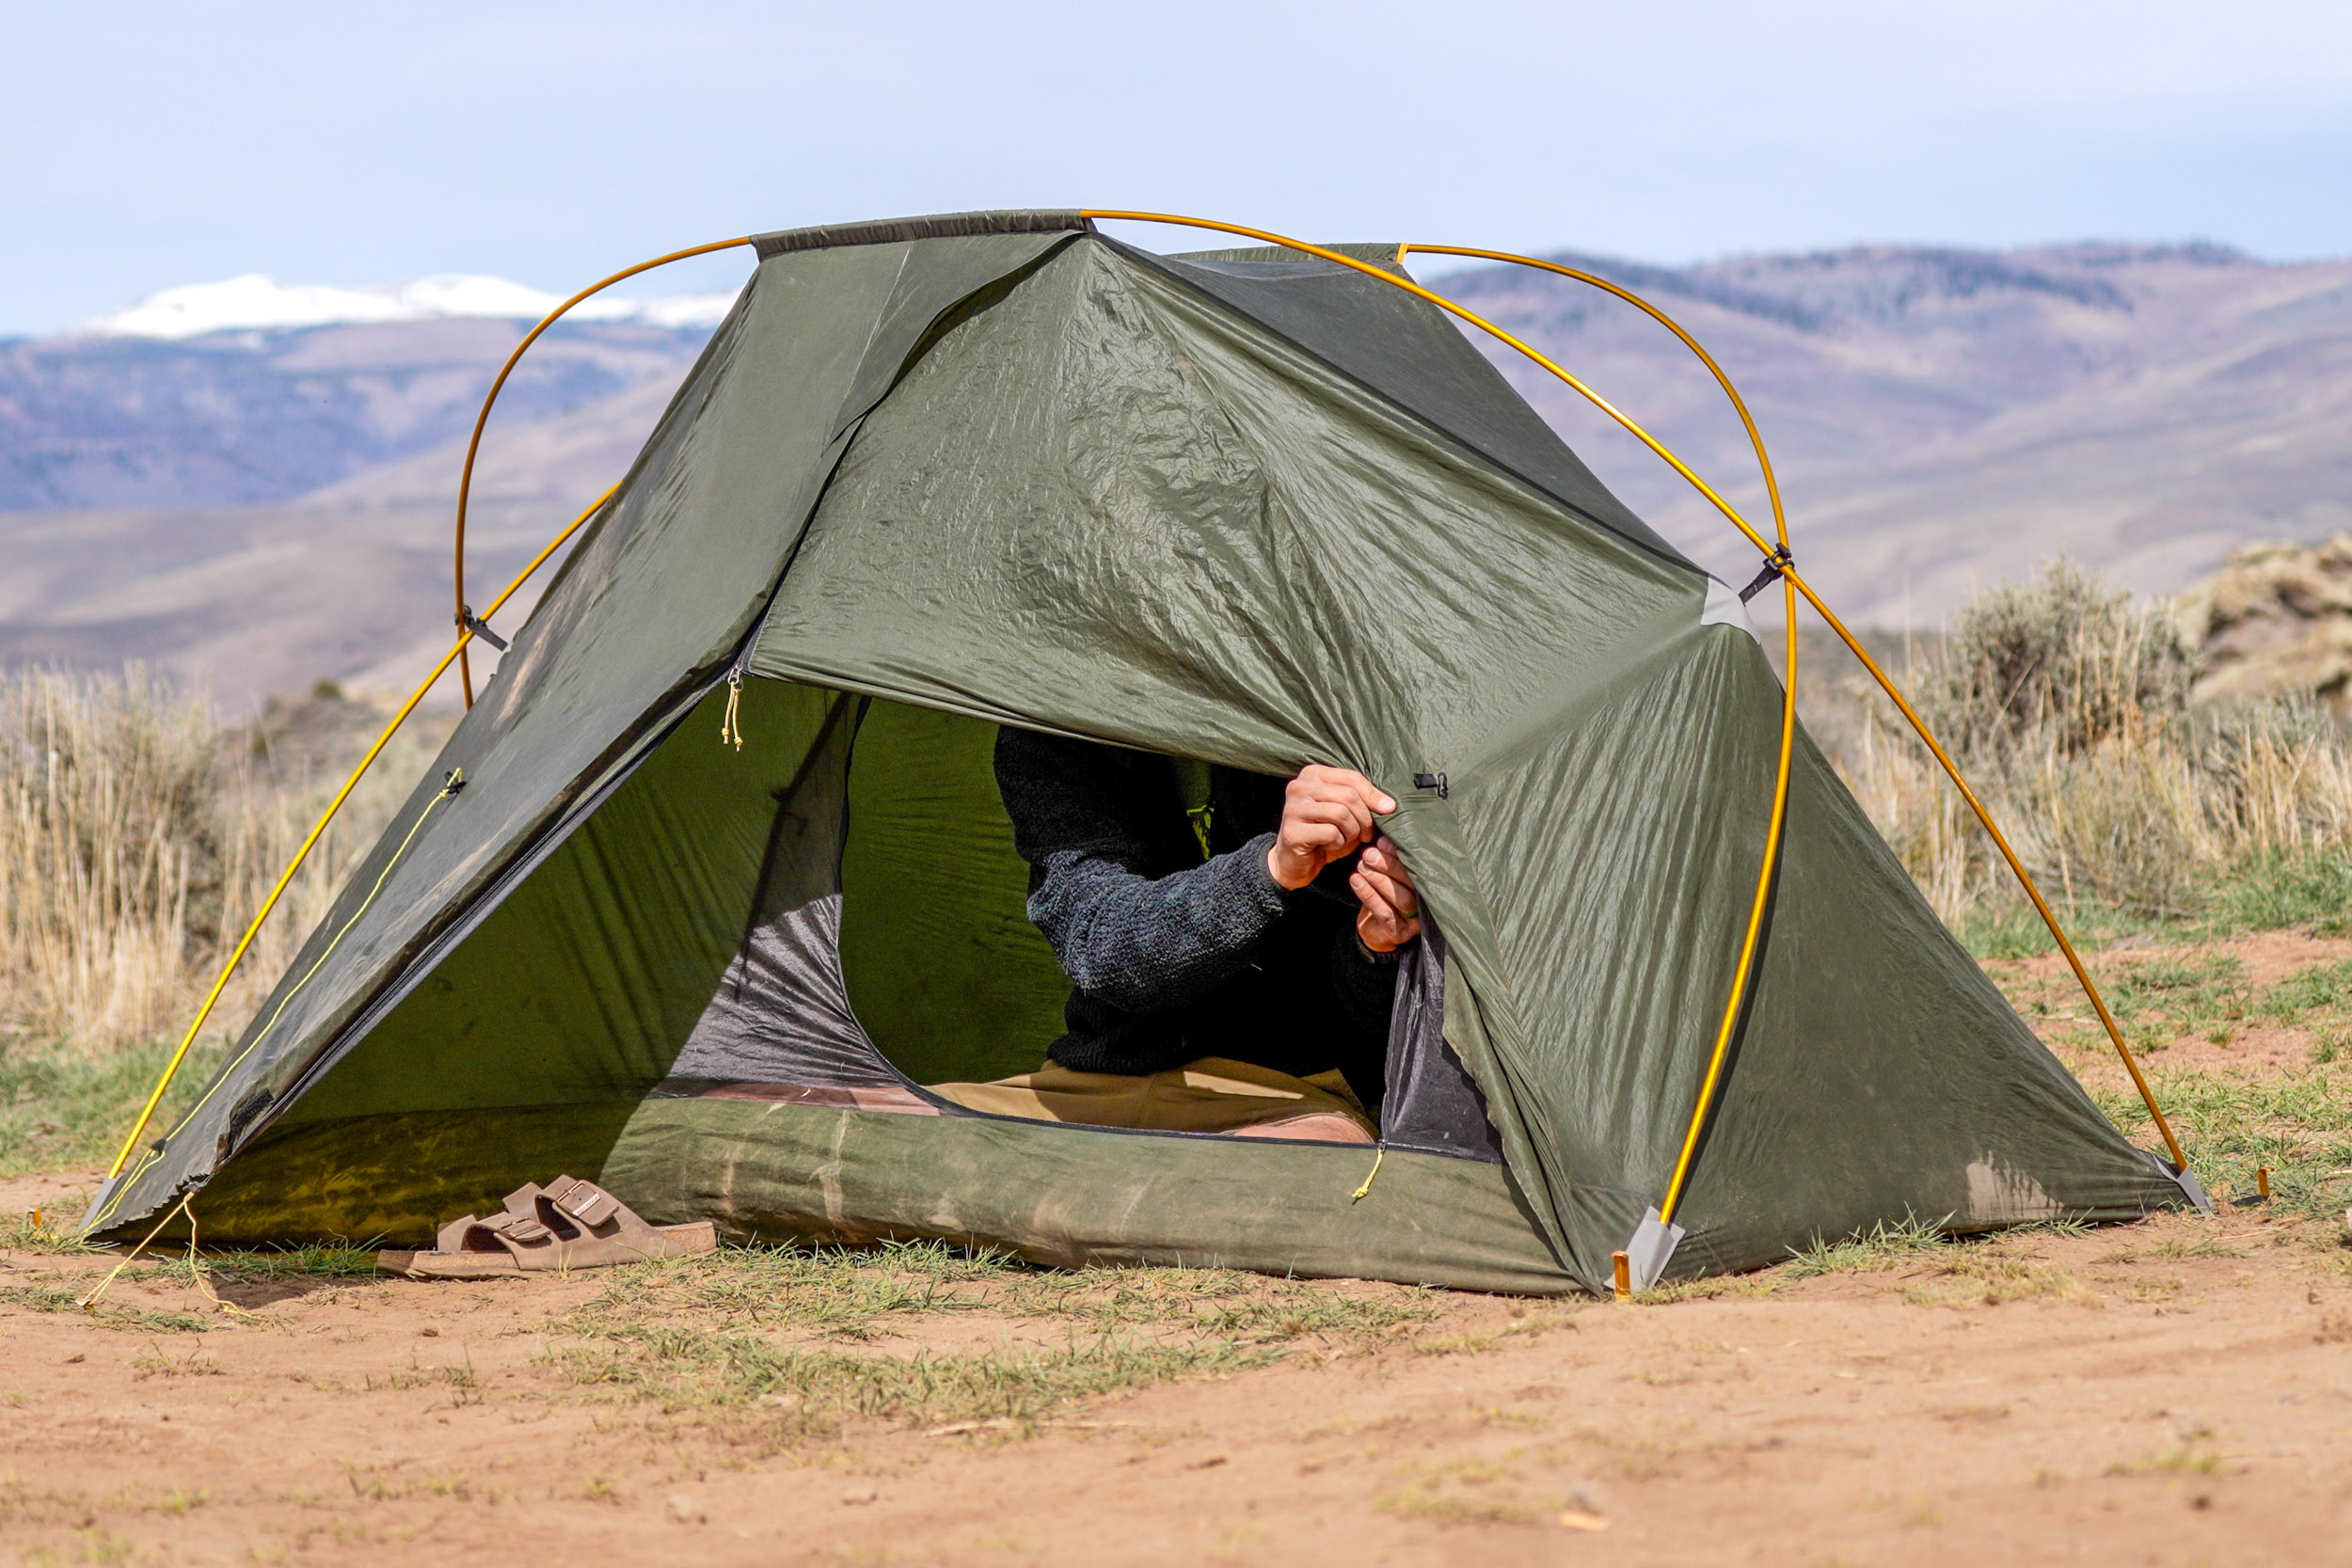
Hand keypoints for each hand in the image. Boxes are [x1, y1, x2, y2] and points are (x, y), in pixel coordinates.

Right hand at [1264, 764, 1393, 890]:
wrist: (1295, 862)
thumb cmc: (1324, 834)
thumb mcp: (1345, 812)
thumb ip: (1362, 801)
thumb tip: (1389, 805)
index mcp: (1312, 774)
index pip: (1351, 777)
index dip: (1373, 794)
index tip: (1389, 809)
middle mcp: (1299, 786)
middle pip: (1348, 796)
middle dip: (1365, 818)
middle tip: (1366, 834)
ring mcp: (1293, 808)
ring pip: (1341, 814)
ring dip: (1352, 832)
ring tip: (1346, 839)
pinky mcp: (1293, 832)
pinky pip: (1331, 833)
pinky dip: (1338, 844)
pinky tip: (1330, 846)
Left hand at [1350, 835, 1420, 952]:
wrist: (1375, 931)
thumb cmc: (1384, 897)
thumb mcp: (1388, 876)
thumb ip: (1389, 859)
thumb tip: (1383, 839)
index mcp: (1426, 885)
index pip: (1418, 867)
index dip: (1399, 854)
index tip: (1382, 842)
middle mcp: (1426, 903)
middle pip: (1412, 882)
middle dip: (1389, 866)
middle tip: (1369, 854)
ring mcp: (1414, 919)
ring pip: (1400, 898)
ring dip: (1379, 880)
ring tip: (1362, 866)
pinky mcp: (1398, 932)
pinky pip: (1384, 912)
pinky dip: (1369, 895)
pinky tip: (1356, 881)